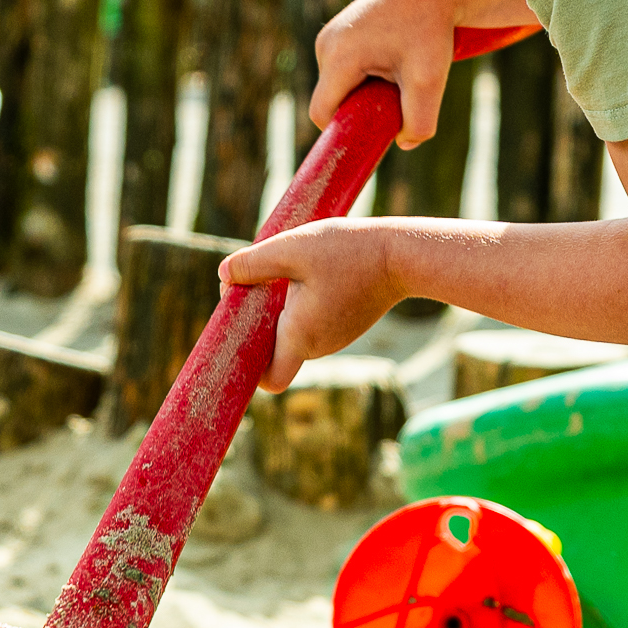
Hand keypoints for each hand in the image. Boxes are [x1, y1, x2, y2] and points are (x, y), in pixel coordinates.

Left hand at [220, 221, 399, 390]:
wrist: (403, 255)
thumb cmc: (349, 251)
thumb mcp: (293, 247)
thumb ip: (253, 263)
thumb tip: (223, 276)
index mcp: (299, 336)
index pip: (268, 380)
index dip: (248, 366)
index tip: (238, 331)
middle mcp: (317, 346)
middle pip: (274, 351)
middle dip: (257, 325)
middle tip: (254, 284)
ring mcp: (335, 338)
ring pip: (293, 334)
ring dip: (280, 311)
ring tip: (284, 273)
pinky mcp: (345, 325)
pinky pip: (312, 324)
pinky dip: (300, 306)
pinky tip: (307, 274)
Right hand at [309, 0, 464, 146]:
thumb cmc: (433, 30)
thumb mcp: (430, 80)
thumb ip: (420, 121)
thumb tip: (404, 143)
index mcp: (339, 56)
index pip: (322, 112)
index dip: (344, 130)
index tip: (375, 133)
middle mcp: (327, 42)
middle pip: (332, 98)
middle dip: (360, 107)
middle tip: (399, 95)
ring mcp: (331, 33)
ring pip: (339, 84)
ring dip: (365, 90)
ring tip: (399, 71)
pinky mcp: (340, 28)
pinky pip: (344, 67)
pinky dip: (365, 73)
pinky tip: (394, 57)